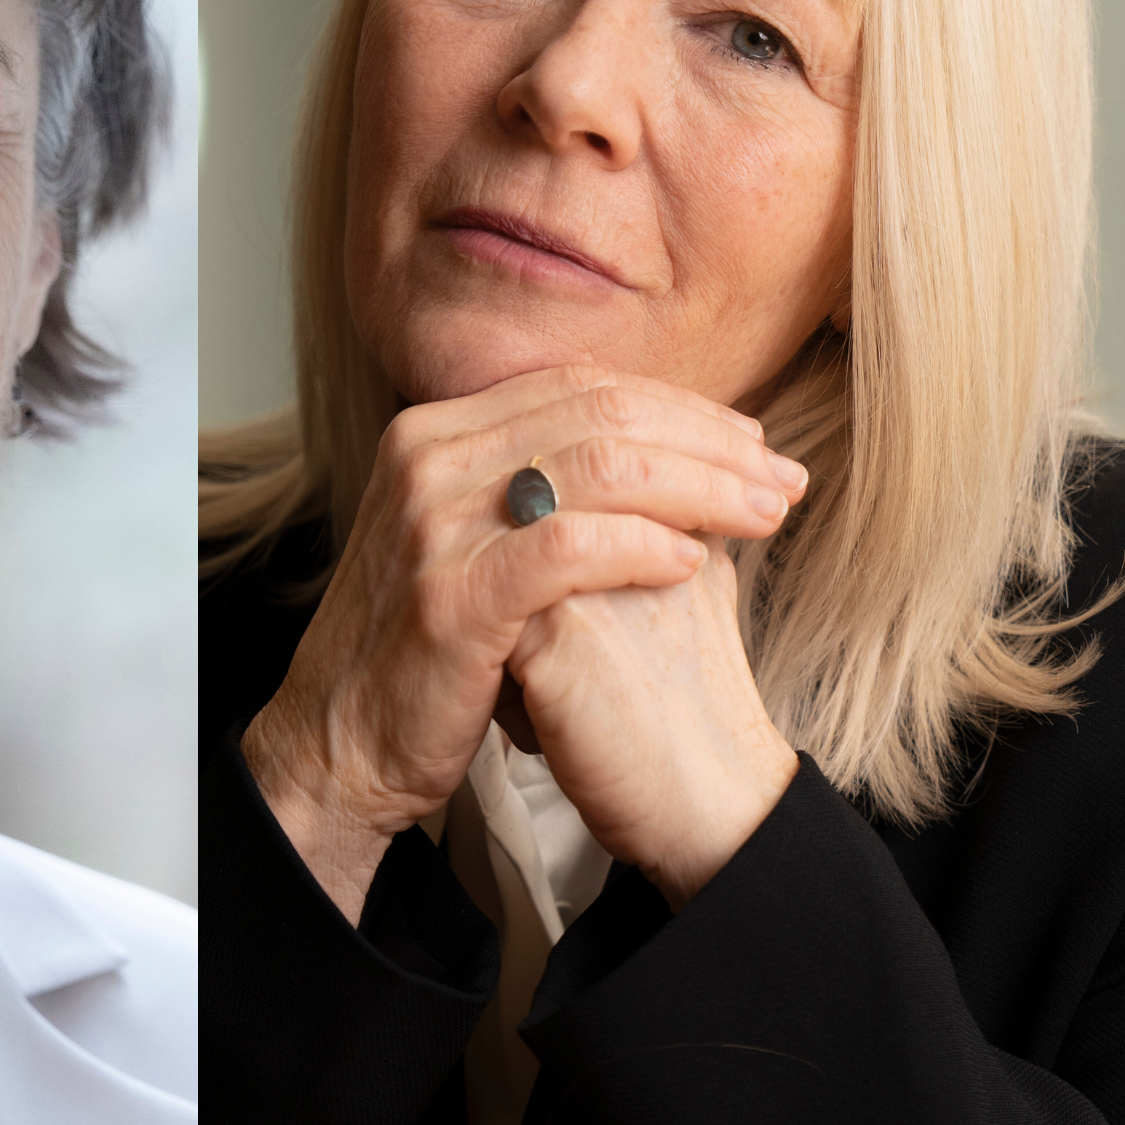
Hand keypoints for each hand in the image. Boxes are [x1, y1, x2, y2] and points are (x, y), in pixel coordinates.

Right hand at [242, 364, 805, 921]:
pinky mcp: (450, 595)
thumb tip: (649, 437)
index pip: (580, 384)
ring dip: (700, 488)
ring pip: (596, 468)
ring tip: (765, 516)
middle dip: (710, 444)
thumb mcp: (468, 536)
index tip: (752, 443)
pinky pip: (567, 548)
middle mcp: (426, 458)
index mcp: (435, 432)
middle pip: (600, 415)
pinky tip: (693, 563)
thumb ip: (533, 480)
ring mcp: (432, 524)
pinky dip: (641, 548)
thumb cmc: (427, 644)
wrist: (340, 740)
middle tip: (784, 479)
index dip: (680, 407)